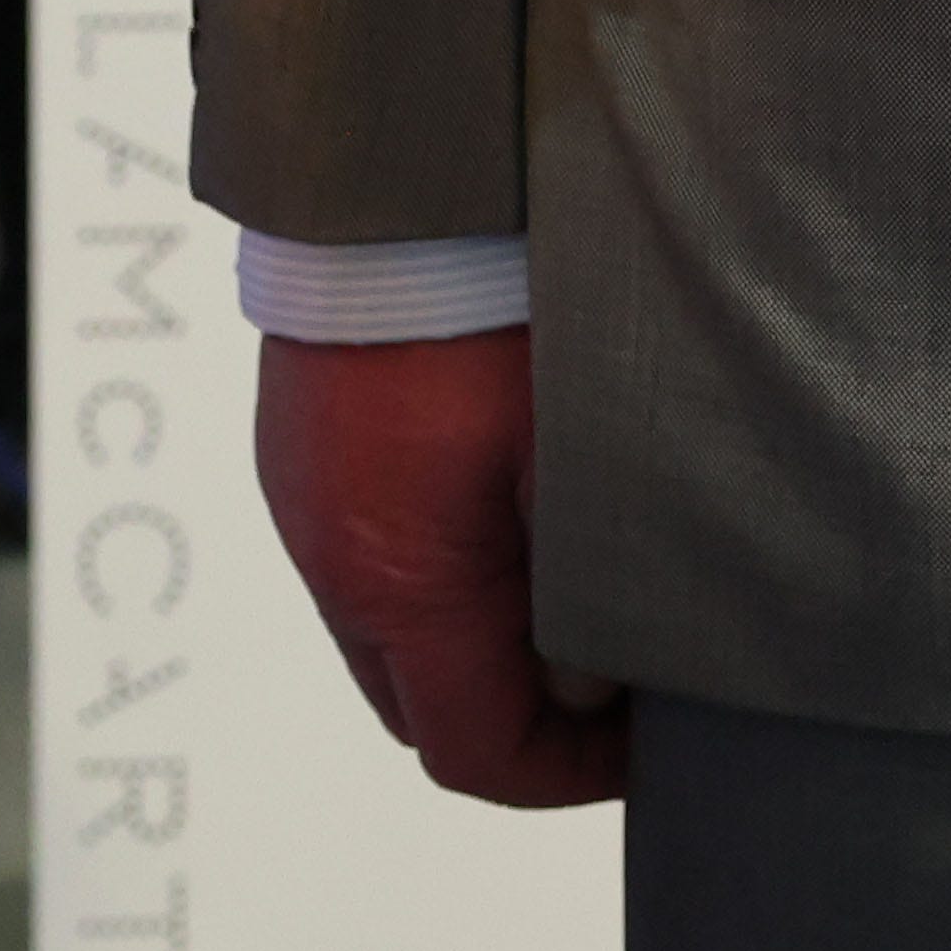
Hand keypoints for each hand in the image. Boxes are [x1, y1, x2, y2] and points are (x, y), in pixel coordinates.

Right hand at [255, 327, 621, 812]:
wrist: (402, 174)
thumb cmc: (495, 303)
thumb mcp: (574, 453)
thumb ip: (589, 585)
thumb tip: (590, 681)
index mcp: (398, 580)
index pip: (472, 748)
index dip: (564, 775)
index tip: (642, 750)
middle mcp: (332, 556)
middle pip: (422, 705)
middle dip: (521, 717)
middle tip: (622, 681)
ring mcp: (308, 498)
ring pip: (393, 629)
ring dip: (482, 635)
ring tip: (581, 589)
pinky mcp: (308, 444)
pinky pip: (370, 548)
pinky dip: (443, 566)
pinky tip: (518, 513)